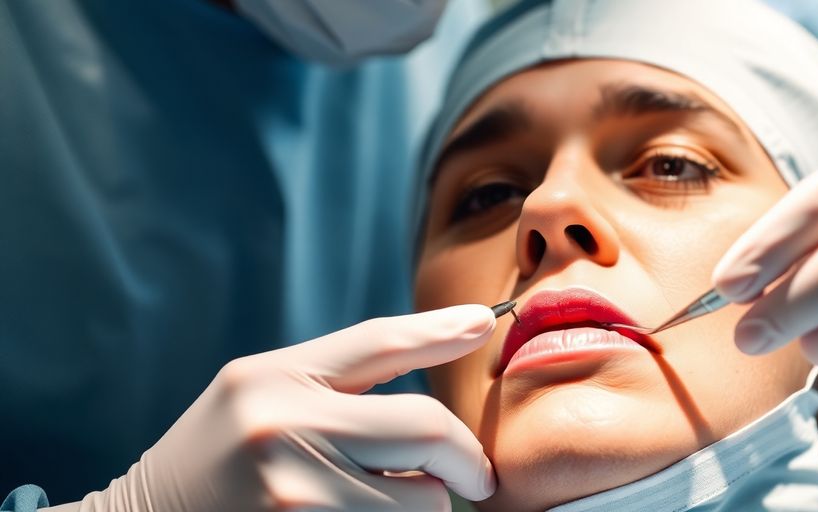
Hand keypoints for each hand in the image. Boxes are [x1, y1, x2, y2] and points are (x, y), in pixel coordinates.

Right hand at [69, 305, 496, 511]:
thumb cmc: (212, 458)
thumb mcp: (258, 394)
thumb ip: (337, 381)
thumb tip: (443, 347)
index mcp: (271, 379)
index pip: (380, 343)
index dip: (440, 332)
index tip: (486, 323)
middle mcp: (283, 430)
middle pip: (428, 430)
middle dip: (466, 459)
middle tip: (476, 476)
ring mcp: (295, 496)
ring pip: (424, 501)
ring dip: (426, 505)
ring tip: (385, 503)